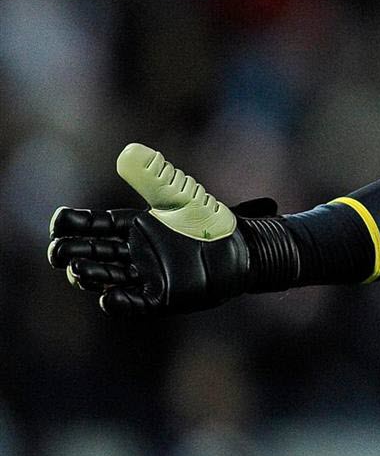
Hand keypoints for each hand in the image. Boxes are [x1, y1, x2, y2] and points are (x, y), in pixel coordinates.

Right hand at [47, 143, 265, 316]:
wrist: (244, 248)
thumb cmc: (211, 219)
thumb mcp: (182, 197)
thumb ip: (155, 177)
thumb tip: (129, 152)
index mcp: (133, 226)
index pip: (94, 225)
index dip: (74, 224)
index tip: (61, 223)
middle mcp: (133, 252)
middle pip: (93, 253)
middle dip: (73, 253)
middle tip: (59, 253)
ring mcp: (145, 275)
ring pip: (107, 278)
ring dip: (90, 277)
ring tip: (77, 272)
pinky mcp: (162, 297)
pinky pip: (136, 303)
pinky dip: (121, 303)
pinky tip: (108, 300)